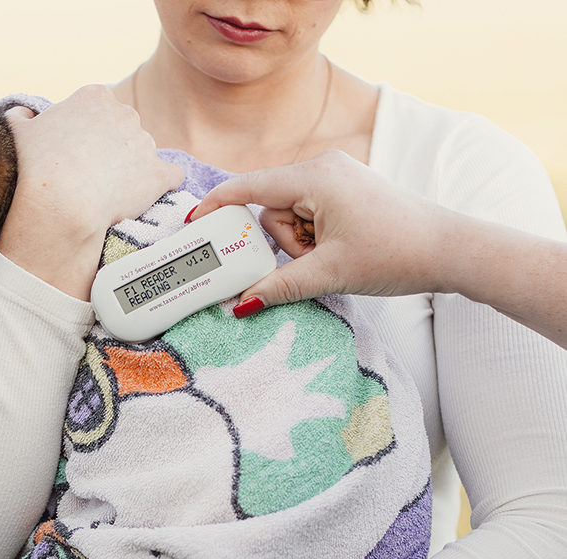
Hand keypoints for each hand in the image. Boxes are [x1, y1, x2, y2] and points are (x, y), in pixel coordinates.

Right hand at [0, 85, 184, 299]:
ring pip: (142, 155)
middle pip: (123, 130)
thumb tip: (24, 114)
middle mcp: (125, 113)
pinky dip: (161, 187)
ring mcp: (145, 144)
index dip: (88, 134)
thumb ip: (21, 116)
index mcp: (94, 97)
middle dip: (111, 150)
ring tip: (108, 194)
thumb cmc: (32, 167)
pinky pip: (170, 177)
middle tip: (90, 176)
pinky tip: (147, 197)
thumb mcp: (16, 132)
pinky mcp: (158, 175)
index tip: (76, 154)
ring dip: (131, 171)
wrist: (59, 204)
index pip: (99, 111)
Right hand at [190, 150, 443, 310]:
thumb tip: (241, 304)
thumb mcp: (330, 273)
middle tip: (310, 259)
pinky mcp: (345, 190)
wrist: (450, 249)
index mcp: (316, 178)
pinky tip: (338, 250)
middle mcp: (323, 168)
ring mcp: (336, 177)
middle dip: (283, 241)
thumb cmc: (396, 253)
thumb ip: (278, 286)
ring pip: (290, 214)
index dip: (219, 205)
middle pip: (271, 207)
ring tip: (333, 257)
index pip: (250, 187)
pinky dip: (313, 236)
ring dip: (300, 242)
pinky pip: (309, 212)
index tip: (194, 222)